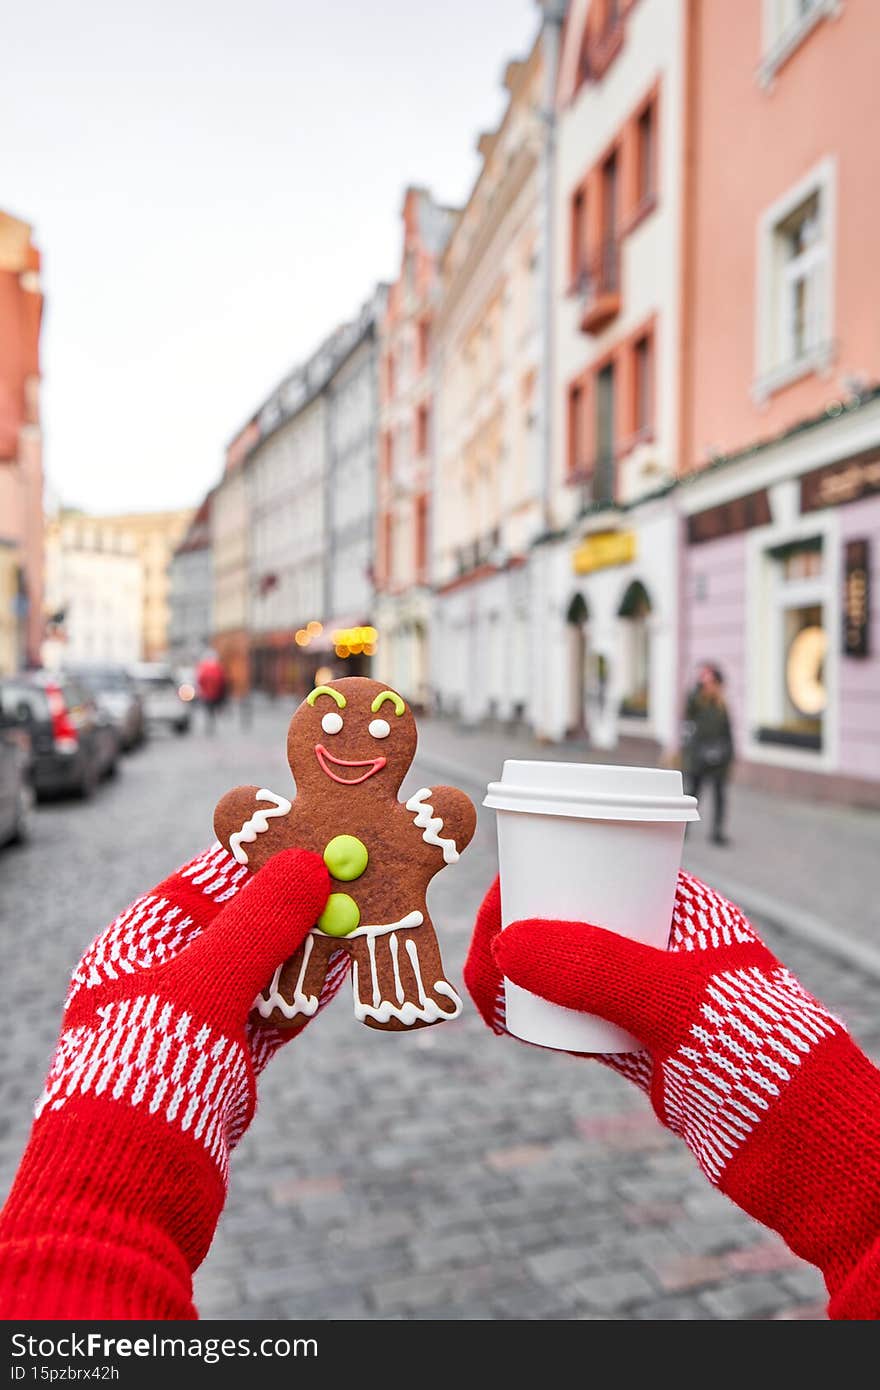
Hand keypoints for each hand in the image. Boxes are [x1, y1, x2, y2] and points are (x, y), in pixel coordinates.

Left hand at [0, 843, 341, 1318]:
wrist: (131, 1192)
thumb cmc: (146, 1073)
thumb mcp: (205, 985)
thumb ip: (260, 925)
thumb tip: (310, 864)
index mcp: (138, 942)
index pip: (208, 879)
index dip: (262, 855)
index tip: (317, 834)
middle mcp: (165, 974)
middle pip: (243, 920)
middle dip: (297, 900)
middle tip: (356, 872)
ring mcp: (197, 1018)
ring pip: (266, 965)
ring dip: (311, 944)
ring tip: (364, 912)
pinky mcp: (226, 1059)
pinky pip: (276, 1009)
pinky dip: (309, 990)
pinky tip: (347, 966)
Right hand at [465, 871, 879, 1318]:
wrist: (811, 1157)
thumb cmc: (765, 1055)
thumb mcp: (680, 1000)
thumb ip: (599, 970)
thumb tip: (505, 946)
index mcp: (684, 907)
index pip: (596, 865)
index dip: (535, 875)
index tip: (494, 909)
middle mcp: (663, 945)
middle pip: (569, 917)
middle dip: (513, 927)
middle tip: (478, 960)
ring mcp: (651, 999)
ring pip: (564, 970)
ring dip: (516, 973)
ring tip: (481, 993)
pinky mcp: (642, 1050)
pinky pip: (573, 1019)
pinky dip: (533, 1016)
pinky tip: (507, 1023)